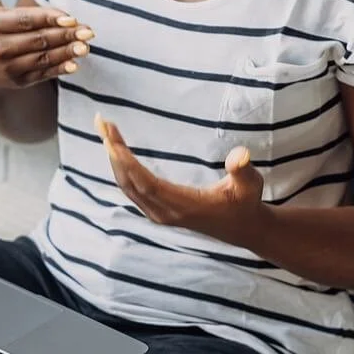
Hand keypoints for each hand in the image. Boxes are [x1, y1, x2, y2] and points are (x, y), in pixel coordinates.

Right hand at [0, 0, 94, 90]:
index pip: (25, 20)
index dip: (49, 19)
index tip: (70, 17)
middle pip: (37, 40)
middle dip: (64, 36)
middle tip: (88, 31)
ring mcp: (7, 67)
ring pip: (42, 59)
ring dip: (66, 53)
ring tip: (85, 46)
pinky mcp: (17, 81)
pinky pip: (41, 74)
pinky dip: (58, 70)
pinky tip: (75, 64)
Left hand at [94, 114, 266, 241]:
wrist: (243, 230)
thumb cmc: (246, 203)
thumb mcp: (251, 185)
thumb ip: (243, 169)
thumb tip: (240, 154)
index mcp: (184, 205)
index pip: (146, 183)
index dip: (127, 163)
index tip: (111, 140)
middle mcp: (166, 212)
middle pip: (130, 183)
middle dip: (114, 154)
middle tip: (102, 124)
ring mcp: (159, 214)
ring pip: (128, 187)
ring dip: (114, 160)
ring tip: (106, 131)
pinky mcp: (158, 211)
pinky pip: (132, 190)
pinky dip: (121, 170)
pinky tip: (117, 152)